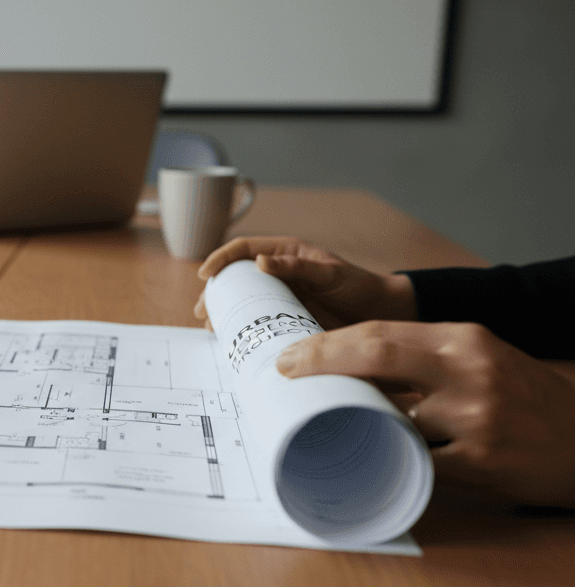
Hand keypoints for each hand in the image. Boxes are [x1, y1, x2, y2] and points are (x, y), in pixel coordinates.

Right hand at [193, 236, 417, 329]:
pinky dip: (242, 327)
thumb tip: (260, 262)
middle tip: (203, 311)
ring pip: (244, 299)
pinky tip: (232, 338)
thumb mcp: (330, 274)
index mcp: (286, 253)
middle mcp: (279, 272)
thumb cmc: (360, 287)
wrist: (383, 314)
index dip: (221, 259)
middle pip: (237, 276)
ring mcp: (281, 295)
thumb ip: (297, 267)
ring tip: (212, 328)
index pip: (244, 248)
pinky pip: (258, 319)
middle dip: (216, 292)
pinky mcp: (286, 316)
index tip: (206, 274)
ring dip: (225, 311)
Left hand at [276, 320, 574, 506]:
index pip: (380, 332)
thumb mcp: (477, 360)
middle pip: (376, 357)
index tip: (290, 355)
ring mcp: (475, 419)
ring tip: (323, 426)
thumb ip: (419, 360)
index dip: (327, 344)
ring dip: (352, 422)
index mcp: (463, 340)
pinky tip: (365, 463)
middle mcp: (468, 372)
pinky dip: (386, 463)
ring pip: (388, 417)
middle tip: (285, 373)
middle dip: (321, 363)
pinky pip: (414, 464)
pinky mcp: (480, 463)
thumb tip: (343, 369)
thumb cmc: (521, 398)